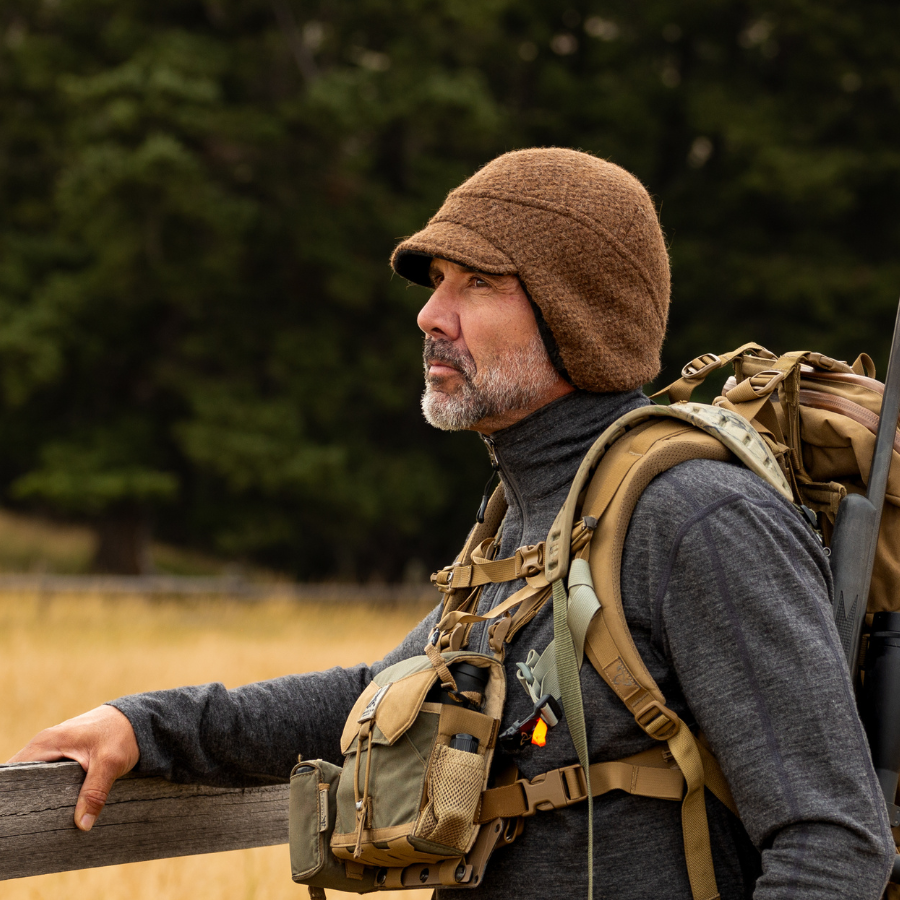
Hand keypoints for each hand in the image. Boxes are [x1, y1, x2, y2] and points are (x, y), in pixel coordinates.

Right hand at [7, 705, 139, 830]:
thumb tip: (82, 825)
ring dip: (37, 796)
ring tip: (39, 821)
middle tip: (28, 824)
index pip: (13, 772)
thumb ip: (94, 793)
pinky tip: (54, 808)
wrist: (140, 719)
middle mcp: (46, 744)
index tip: (14, 815)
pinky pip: (48, 775)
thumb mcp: (110, 763)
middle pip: (22, 777)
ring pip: (35, 778)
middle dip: (23, 799)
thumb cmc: (123, 734)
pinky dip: (49, 790)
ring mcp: (54, 749)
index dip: (12, 794)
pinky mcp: (65, 755)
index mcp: (48, 743)